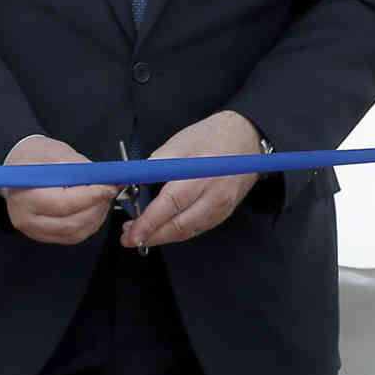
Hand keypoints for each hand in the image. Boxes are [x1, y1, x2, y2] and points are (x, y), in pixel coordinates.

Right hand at [1, 136, 119, 244]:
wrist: (20, 167)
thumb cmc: (36, 158)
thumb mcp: (57, 153)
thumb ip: (81, 169)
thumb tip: (106, 179)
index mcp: (25, 195)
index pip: (64, 203)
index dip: (92, 196)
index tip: (110, 187)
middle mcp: (25, 218)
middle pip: (70, 223)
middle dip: (97, 207)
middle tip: (110, 191)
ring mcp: (33, 230)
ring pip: (74, 233)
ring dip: (96, 216)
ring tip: (103, 197)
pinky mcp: (43, 235)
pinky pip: (72, 237)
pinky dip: (89, 224)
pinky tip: (95, 208)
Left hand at [122, 110, 263, 249]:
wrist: (246, 136)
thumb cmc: (212, 136)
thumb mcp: (178, 144)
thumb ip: (152, 168)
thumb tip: (128, 188)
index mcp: (201, 174)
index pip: (171, 205)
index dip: (148, 223)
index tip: (130, 233)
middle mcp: (215, 194)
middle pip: (179, 225)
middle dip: (151, 236)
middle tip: (128, 238)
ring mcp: (222, 206)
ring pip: (187, 231)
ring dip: (162, 237)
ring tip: (140, 234)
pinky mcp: (224, 212)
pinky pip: (197, 228)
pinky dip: (177, 232)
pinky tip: (163, 229)